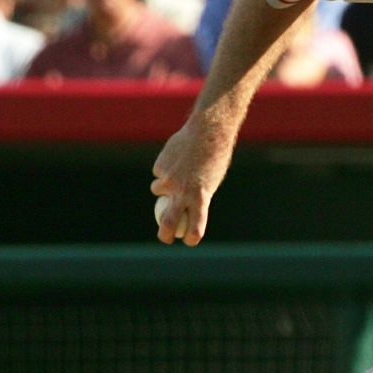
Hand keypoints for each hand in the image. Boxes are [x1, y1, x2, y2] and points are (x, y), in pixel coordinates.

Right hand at [150, 115, 235, 246]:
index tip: (189, 240)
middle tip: (166, 238)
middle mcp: (182, 191)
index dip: (192, 237)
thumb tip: (183, 209)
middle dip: (165, 234)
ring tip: (179, 172)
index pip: (195, 227)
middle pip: (168, 221)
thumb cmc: (214, 158)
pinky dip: (165, 169)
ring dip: (164, 188)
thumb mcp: (210, 181)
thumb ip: (196, 195)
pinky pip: (159, 173)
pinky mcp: (159, 167)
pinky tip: (176, 158)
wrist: (208, 132)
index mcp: (201, 198)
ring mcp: (168, 179)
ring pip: (158, 190)